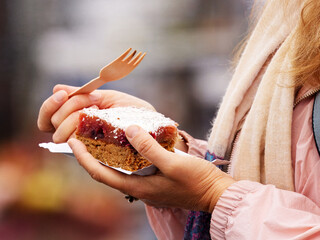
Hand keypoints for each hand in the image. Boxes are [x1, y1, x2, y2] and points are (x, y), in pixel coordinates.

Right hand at [37, 84, 155, 142]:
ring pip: (61, 136)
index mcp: (79, 117)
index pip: (49, 115)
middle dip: (66, 107)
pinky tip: (93, 121)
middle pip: (53, 124)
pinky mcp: (96, 156)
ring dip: (72, 119)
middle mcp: (78, 132)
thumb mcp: (110, 98)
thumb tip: (56, 88)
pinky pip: (78, 150)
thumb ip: (84, 94)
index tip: (62, 94)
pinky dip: (81, 134)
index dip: (49, 105)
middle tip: (91, 100)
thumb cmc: (133, 111)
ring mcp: (86, 145)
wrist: (155, 128)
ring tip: (95, 108)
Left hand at [68, 125, 234, 211]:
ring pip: (118, 167)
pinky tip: (126, 140)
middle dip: (91, 153)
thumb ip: (150, 148)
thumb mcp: (173, 164)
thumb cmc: (196, 181)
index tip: (73, 141)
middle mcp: (137, 186)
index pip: (101, 173)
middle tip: (84, 133)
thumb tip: (129, 129)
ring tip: (100, 133)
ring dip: (107, 152)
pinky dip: (124, 152)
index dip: (84, 158)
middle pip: (106, 170)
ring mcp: (145, 182)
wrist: (215, 193)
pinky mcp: (154, 177)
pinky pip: (132, 164)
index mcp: (137, 186)